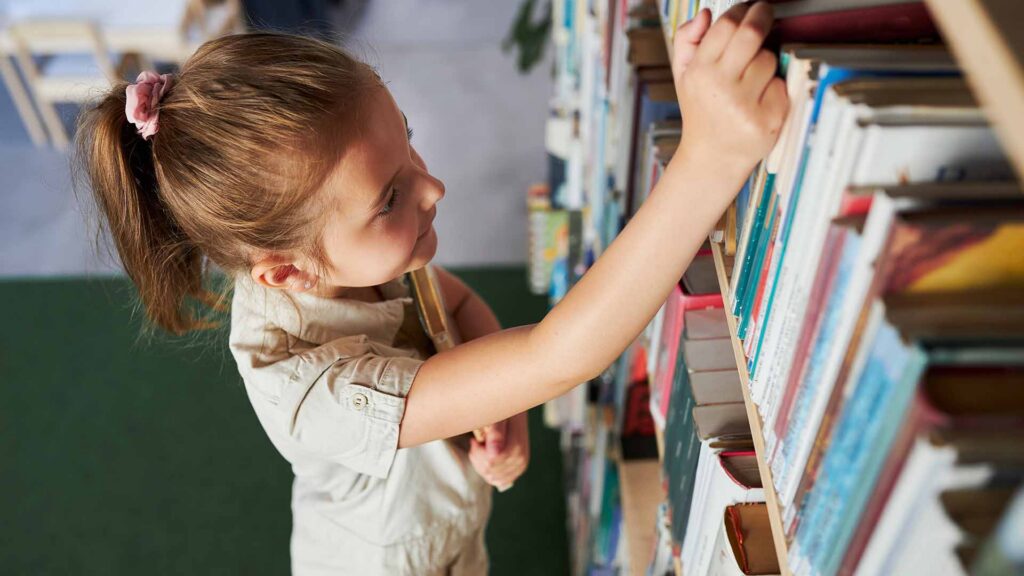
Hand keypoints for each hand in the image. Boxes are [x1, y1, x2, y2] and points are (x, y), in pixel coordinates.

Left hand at [468, 411, 529, 490]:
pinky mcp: (516, 470)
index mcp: (517, 446)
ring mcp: (520, 466)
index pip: (491, 462)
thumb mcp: (499, 418)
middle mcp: (521, 458)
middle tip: (476, 442)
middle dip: (478, 458)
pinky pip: (497, 481)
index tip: (474, 440)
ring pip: (491, 477)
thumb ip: (496, 434)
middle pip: (490, 470)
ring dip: (481, 464)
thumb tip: (493, 454)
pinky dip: (488, 471)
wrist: (515, 414)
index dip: (478, 453)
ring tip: (481, 448)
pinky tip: (486, 458)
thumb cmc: (504, 413)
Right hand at [671, 2, 788, 179]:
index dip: (742, 10)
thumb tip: (705, 14)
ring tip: (751, 79)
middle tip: (766, 12)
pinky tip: (759, 101)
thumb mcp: (684, 76)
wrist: (712, 158)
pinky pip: (781, 85)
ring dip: (765, 62)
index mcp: (699, 72)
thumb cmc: (701, 111)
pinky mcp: (768, 119)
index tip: (749, 7)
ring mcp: (745, 105)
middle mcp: (720, 88)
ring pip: (769, 59)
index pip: (726, 25)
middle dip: (763, 16)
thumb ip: (687, 41)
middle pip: (752, 34)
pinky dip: (774, 88)